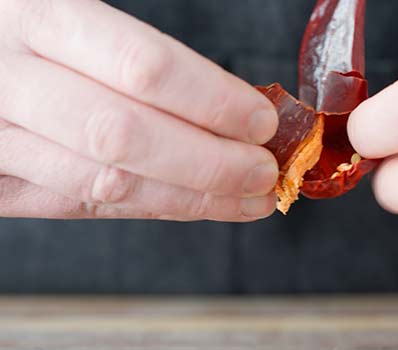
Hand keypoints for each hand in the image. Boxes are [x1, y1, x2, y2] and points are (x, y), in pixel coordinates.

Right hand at [0, 0, 278, 220]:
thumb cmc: (25, 26)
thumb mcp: (67, 7)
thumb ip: (137, 51)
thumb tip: (236, 102)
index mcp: (36, 14)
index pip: (141, 67)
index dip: (212, 101)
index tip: (262, 121)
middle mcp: (4, 78)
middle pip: (123, 137)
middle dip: (210, 164)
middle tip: (264, 173)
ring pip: (104, 184)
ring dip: (190, 198)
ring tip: (248, 198)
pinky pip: (80, 205)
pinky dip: (152, 207)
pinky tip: (195, 203)